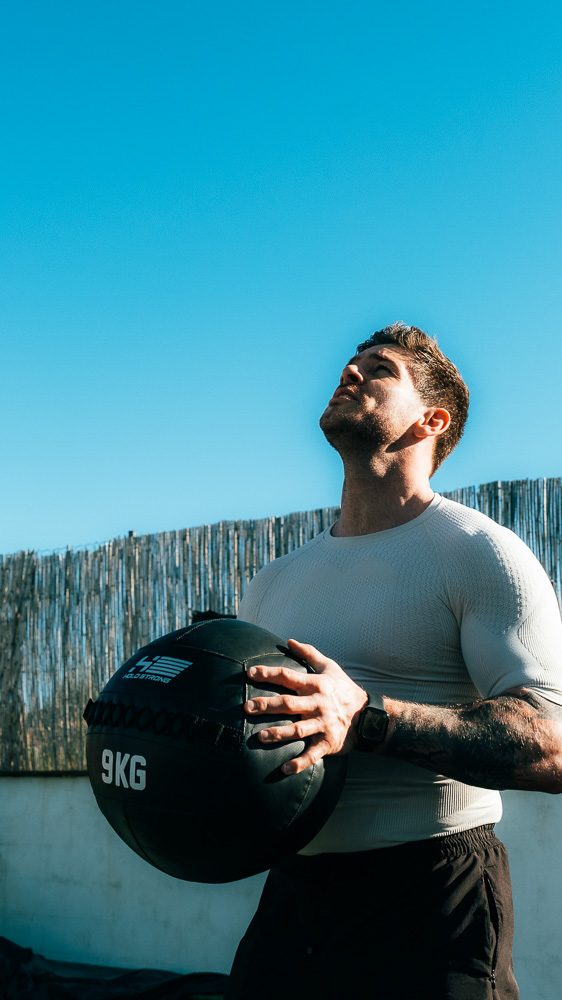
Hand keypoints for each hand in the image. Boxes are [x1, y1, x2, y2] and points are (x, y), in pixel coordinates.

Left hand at [244, 638, 367, 774]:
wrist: (368, 715)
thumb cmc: (344, 689)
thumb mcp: (330, 667)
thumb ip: (309, 653)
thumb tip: (290, 641)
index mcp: (316, 685)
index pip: (288, 677)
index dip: (269, 674)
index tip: (250, 673)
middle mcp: (318, 704)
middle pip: (289, 704)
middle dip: (267, 705)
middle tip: (246, 707)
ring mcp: (323, 724)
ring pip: (298, 730)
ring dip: (279, 734)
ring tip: (260, 737)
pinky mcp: (328, 742)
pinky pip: (313, 754)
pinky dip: (300, 763)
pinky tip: (285, 769)